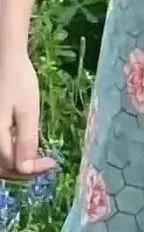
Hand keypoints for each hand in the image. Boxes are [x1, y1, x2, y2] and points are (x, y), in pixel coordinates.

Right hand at [0, 47, 54, 178]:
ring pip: (0, 160)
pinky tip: (24, 146)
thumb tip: (26, 169)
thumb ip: (26, 140)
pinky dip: (12, 152)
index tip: (52, 163)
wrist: (7, 60)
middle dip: (24, 171)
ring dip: (17, 164)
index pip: (12, 165)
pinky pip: (0, 147)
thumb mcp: (27, 111)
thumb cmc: (19, 82)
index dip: (32, 170)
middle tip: (46, 165)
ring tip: (37, 160)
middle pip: (3, 167)